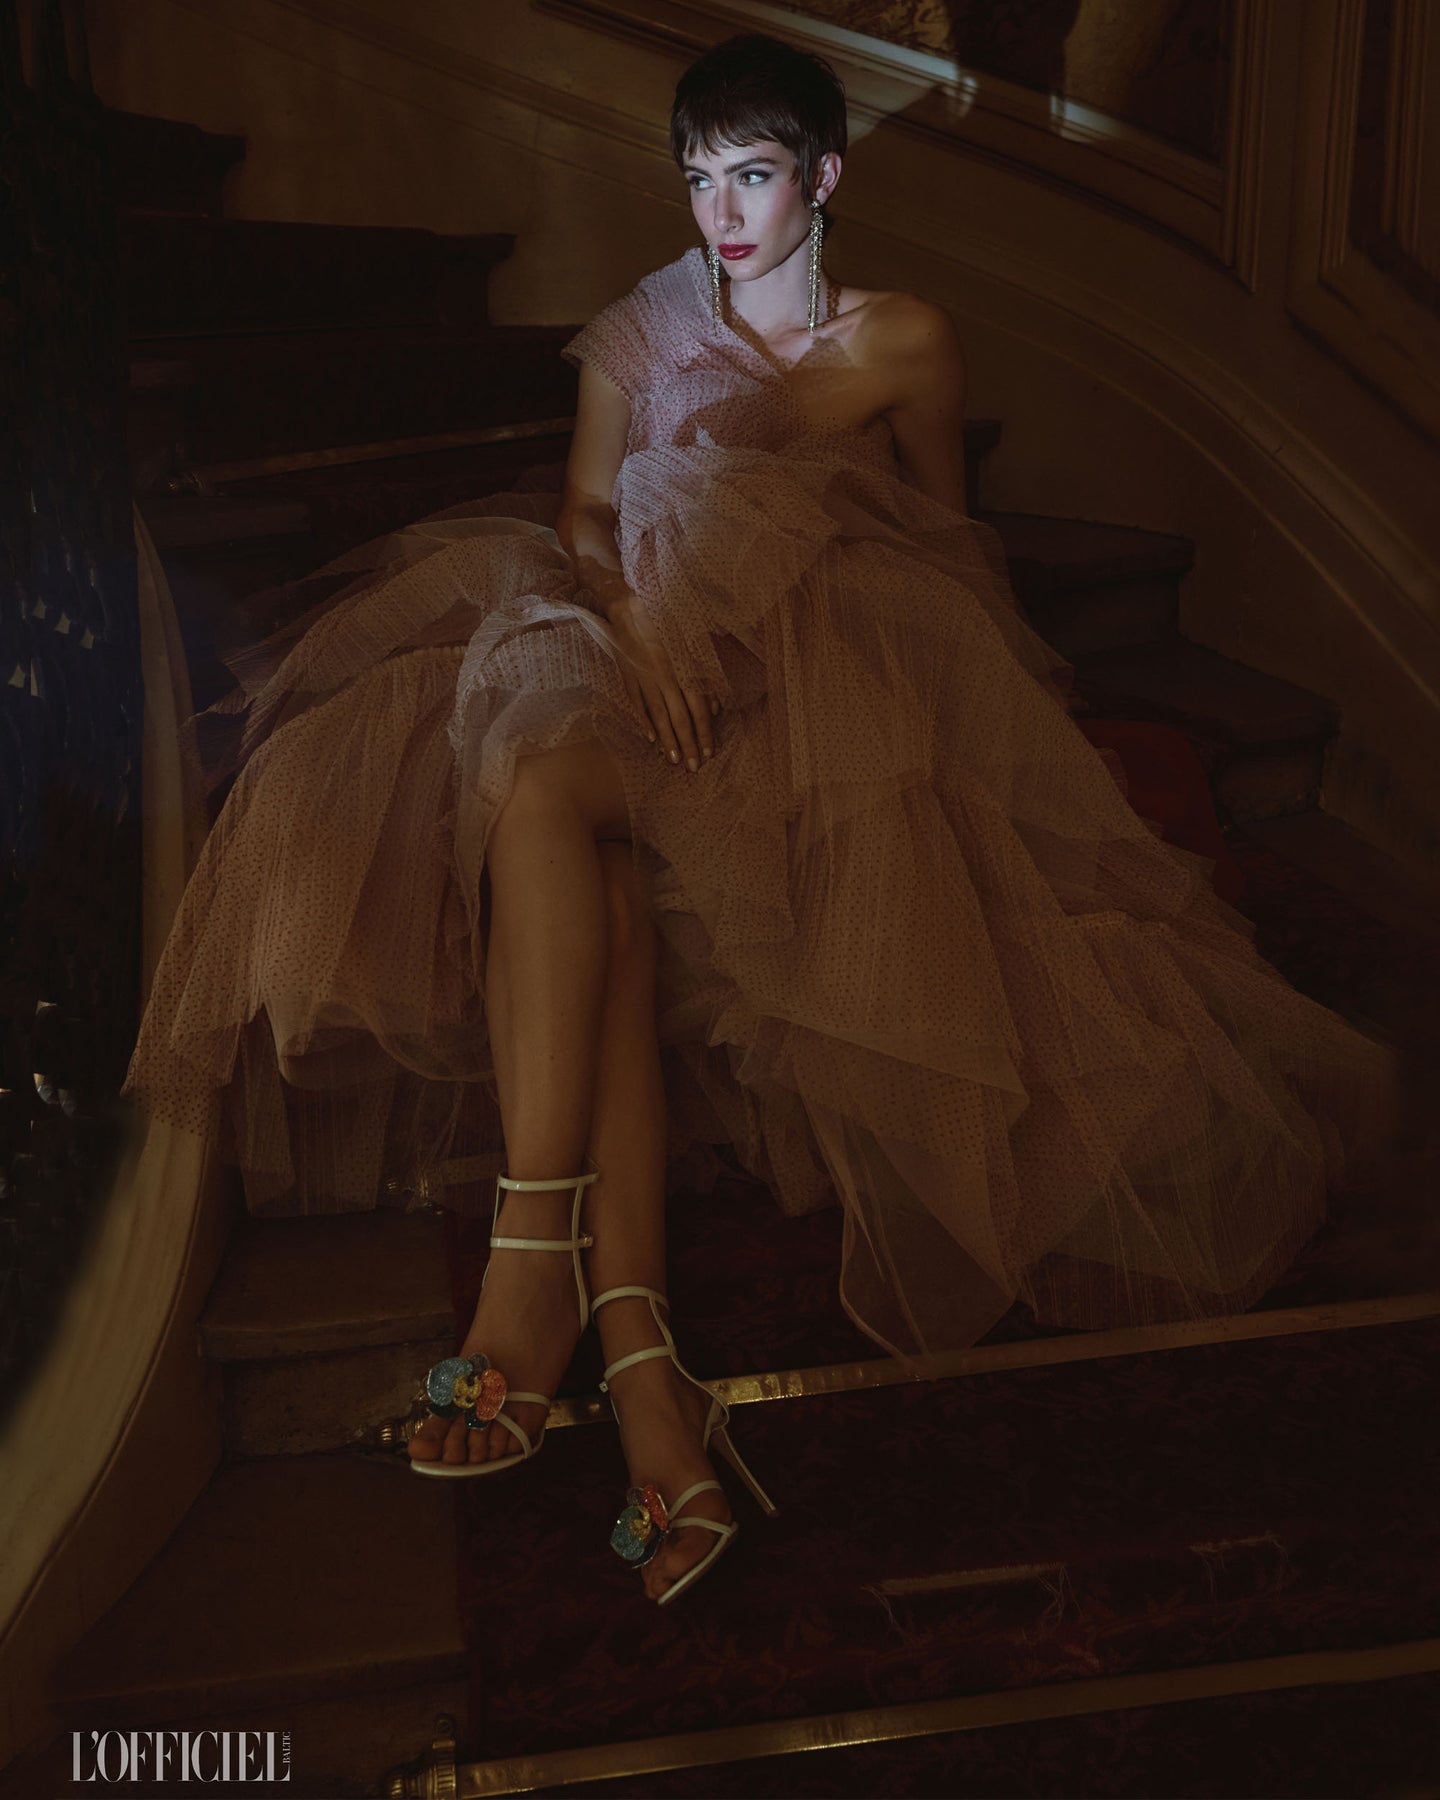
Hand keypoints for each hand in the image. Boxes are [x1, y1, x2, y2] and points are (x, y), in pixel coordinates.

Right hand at [605, 592, 717, 771]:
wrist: (627, 604)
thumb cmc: (666, 621)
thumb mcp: (692, 643)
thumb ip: (705, 674)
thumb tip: (714, 707)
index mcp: (684, 668)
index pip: (697, 709)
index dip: (703, 733)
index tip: (708, 753)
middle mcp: (665, 677)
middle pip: (679, 718)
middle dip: (688, 745)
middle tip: (694, 768)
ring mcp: (644, 679)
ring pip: (659, 716)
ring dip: (668, 741)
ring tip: (675, 761)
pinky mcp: (627, 677)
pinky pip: (637, 704)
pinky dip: (645, 722)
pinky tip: (652, 739)